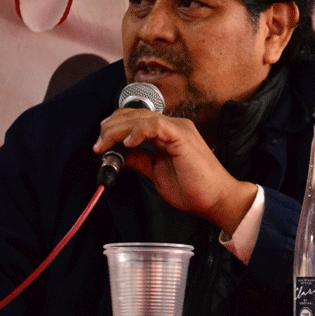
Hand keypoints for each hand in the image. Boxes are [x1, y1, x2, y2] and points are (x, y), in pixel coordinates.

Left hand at [93, 108, 257, 234]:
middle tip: (98, 144)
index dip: (115, 128)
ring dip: (118, 130)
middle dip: (111, 128)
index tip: (100, 144)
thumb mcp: (156, 172)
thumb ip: (139, 160)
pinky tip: (127, 143)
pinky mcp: (182, 136)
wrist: (216, 200)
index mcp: (167, 133)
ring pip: (141, 118)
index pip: (136, 120)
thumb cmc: (192, 189)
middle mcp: (173, 126)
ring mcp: (178, 128)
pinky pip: (155, 125)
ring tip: (105, 144)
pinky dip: (137, 131)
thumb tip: (119, 154)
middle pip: (134, 115)